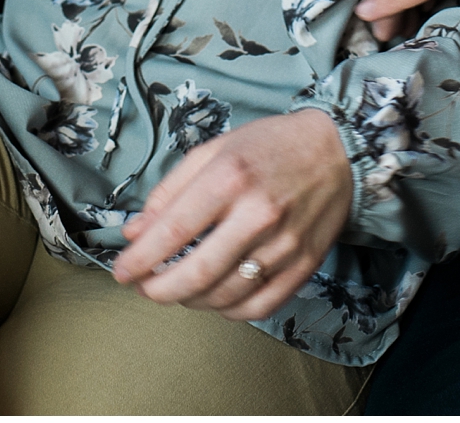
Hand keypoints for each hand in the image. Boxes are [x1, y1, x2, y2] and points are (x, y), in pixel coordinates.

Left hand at [111, 110, 349, 320]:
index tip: (122, 270)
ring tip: (177, 290)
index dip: (140, 259)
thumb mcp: (213, 151)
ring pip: (225, 295)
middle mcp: (258, 213)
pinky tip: (215, 299)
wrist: (337, 150)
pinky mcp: (304, 265)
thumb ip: (171, 191)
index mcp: (229, 178)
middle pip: (197, 273)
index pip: (173, 231)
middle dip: (159, 290)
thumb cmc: (269, 146)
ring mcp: (285, 244)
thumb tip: (136, 232)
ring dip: (190, 301)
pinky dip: (229, 311)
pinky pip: (259, 306)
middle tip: (145, 288)